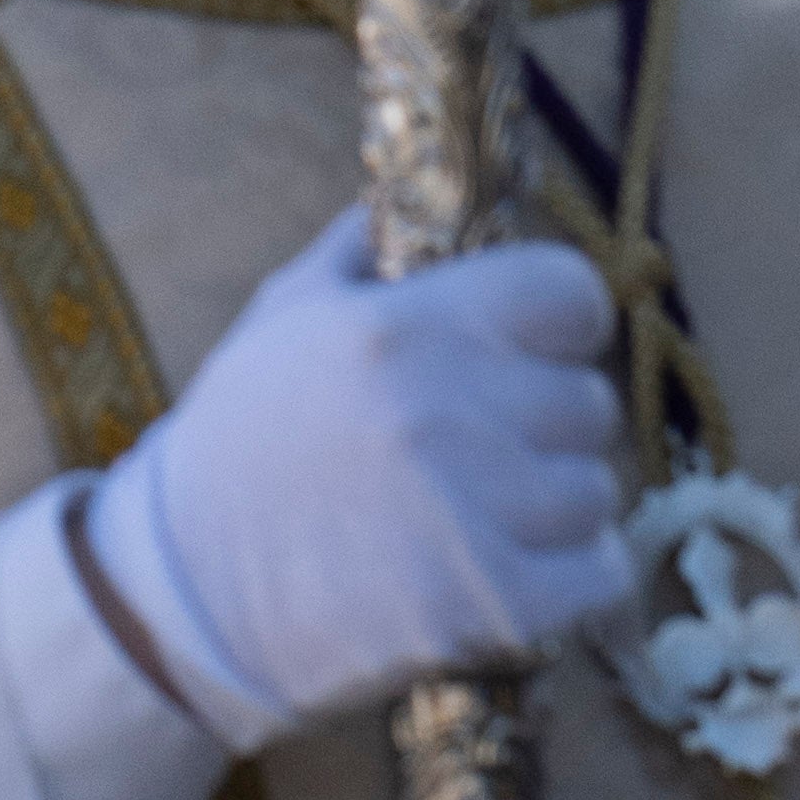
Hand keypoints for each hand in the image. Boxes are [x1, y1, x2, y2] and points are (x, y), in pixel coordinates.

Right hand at [83, 209, 630, 751]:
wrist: (194, 587)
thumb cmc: (242, 439)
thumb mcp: (283, 317)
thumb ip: (360, 253)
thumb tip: (417, 198)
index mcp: (404, 326)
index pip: (570, 292)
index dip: (560, 322)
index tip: (536, 348)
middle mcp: (450, 407)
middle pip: (588, 401)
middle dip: (547, 423)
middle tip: (488, 446)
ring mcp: (479, 509)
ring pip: (597, 490)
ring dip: (556, 504)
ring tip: (486, 513)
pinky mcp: (500, 601)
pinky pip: (605, 570)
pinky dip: (572, 575)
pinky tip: (511, 567)